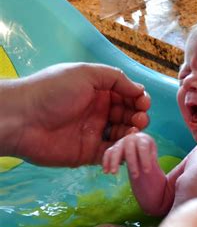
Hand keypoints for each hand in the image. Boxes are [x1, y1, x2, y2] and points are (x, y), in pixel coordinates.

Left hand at [8, 63, 150, 166]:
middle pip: (128, 115)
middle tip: (138, 119)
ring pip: (124, 135)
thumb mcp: (86, 73)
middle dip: (139, 116)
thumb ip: (116, 79)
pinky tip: (126, 144)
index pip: (127, 96)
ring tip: (134, 131)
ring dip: (134, 133)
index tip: (143, 102)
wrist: (22, 119)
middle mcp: (98, 112)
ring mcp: (95, 133)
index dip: (139, 99)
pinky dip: (123, 149)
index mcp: (98, 92)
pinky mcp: (90, 153)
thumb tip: (139, 90)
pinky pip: (113, 153)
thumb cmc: (52, 91)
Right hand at [102, 132, 156, 177]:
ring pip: (116, 150)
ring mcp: (121, 143)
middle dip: (132, 162)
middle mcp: (131, 138)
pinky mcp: (113, 148)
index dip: (145, 159)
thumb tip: (157, 161)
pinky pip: (108, 153)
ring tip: (114, 174)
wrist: (139, 148)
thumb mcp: (153, 153)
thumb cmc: (148, 153)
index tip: (147, 171)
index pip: (143, 148)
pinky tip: (106, 172)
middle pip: (129, 148)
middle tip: (135, 176)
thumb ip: (153, 156)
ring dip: (114, 161)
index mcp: (143, 139)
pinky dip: (106, 162)